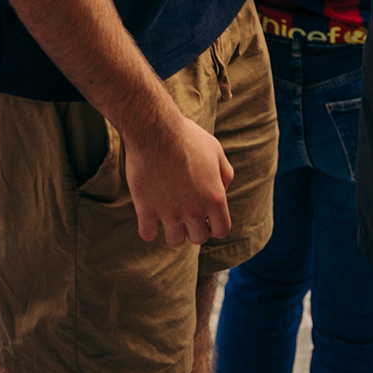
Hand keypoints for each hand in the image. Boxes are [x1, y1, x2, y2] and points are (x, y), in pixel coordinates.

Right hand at [126, 108, 233, 247]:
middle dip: (194, 228)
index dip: (214, 225)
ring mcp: (169, 213)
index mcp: (215, 198)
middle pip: (198, 239)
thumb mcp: (216, 150)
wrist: (155, 130)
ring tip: (169, 216)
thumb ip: (225, 174)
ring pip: (175, 241)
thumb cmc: (187, 137)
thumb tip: (224, 190)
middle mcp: (194, 211)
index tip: (207, 218)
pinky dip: (149, 229)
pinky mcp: (146, 210)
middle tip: (186, 213)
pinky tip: (149, 215)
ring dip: (174, 231)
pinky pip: (148, 234)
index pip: (221, 230)